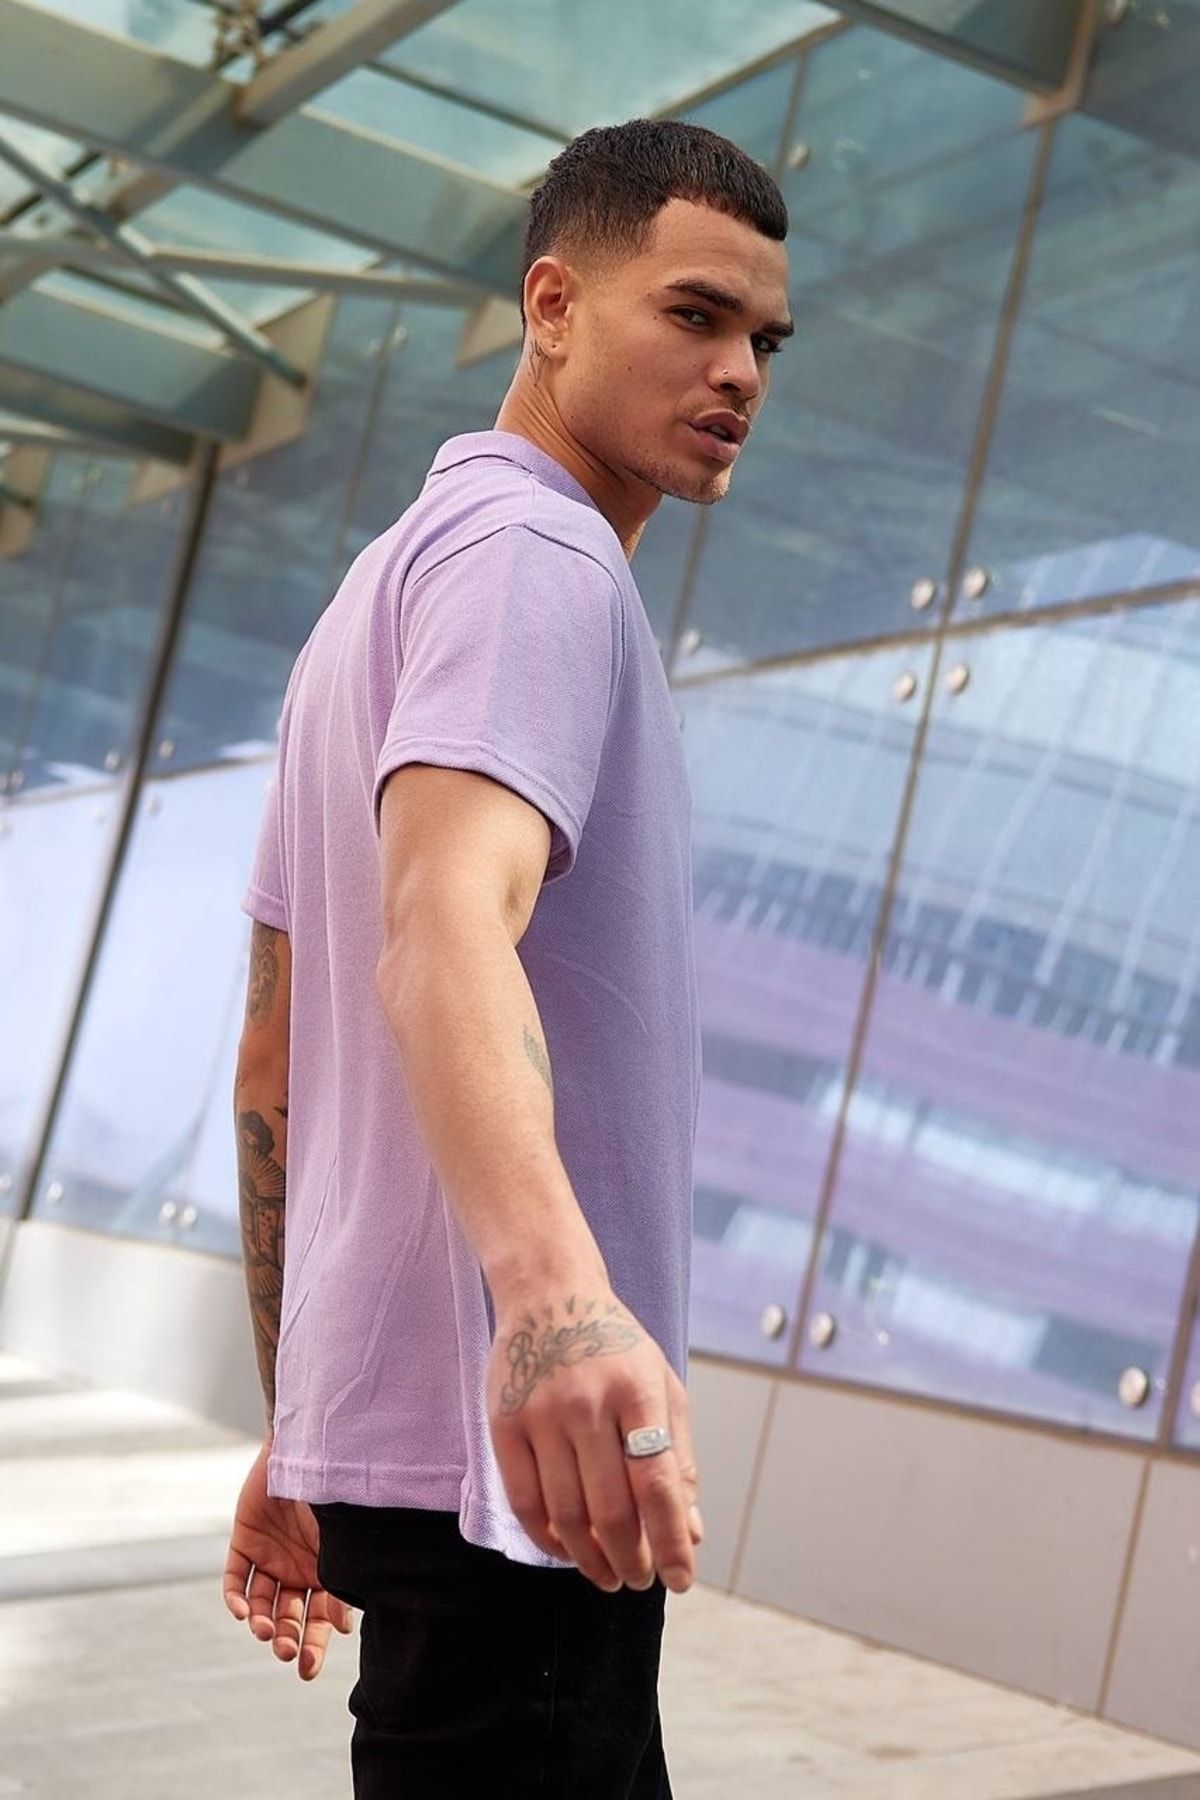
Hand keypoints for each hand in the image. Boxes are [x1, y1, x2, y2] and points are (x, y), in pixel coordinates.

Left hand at [222, 1441, 353, 1679]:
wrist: (309, 1446)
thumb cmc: (335, 1491)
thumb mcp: (342, 1542)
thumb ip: (341, 1582)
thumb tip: (343, 1630)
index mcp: (326, 1571)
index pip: (320, 1619)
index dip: (314, 1646)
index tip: (308, 1671)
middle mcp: (297, 1569)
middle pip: (288, 1616)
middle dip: (287, 1639)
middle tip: (286, 1654)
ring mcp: (269, 1556)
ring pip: (261, 1603)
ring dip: (261, 1622)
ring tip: (264, 1633)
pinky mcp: (244, 1541)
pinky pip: (234, 1579)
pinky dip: (236, 1599)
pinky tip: (243, 1613)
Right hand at [487, 1287, 703, 1594]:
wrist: (550, 1294)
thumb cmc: (616, 1347)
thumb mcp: (662, 1386)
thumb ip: (678, 1458)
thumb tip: (689, 1533)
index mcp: (637, 1390)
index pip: (657, 1483)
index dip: (670, 1541)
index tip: (681, 1579)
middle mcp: (588, 1402)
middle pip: (610, 1508)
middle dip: (631, 1559)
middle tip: (640, 1580)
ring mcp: (541, 1414)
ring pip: (566, 1514)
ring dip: (590, 1560)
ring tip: (609, 1575)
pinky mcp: (504, 1424)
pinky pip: (525, 1502)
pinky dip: (548, 1539)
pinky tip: (567, 1550)